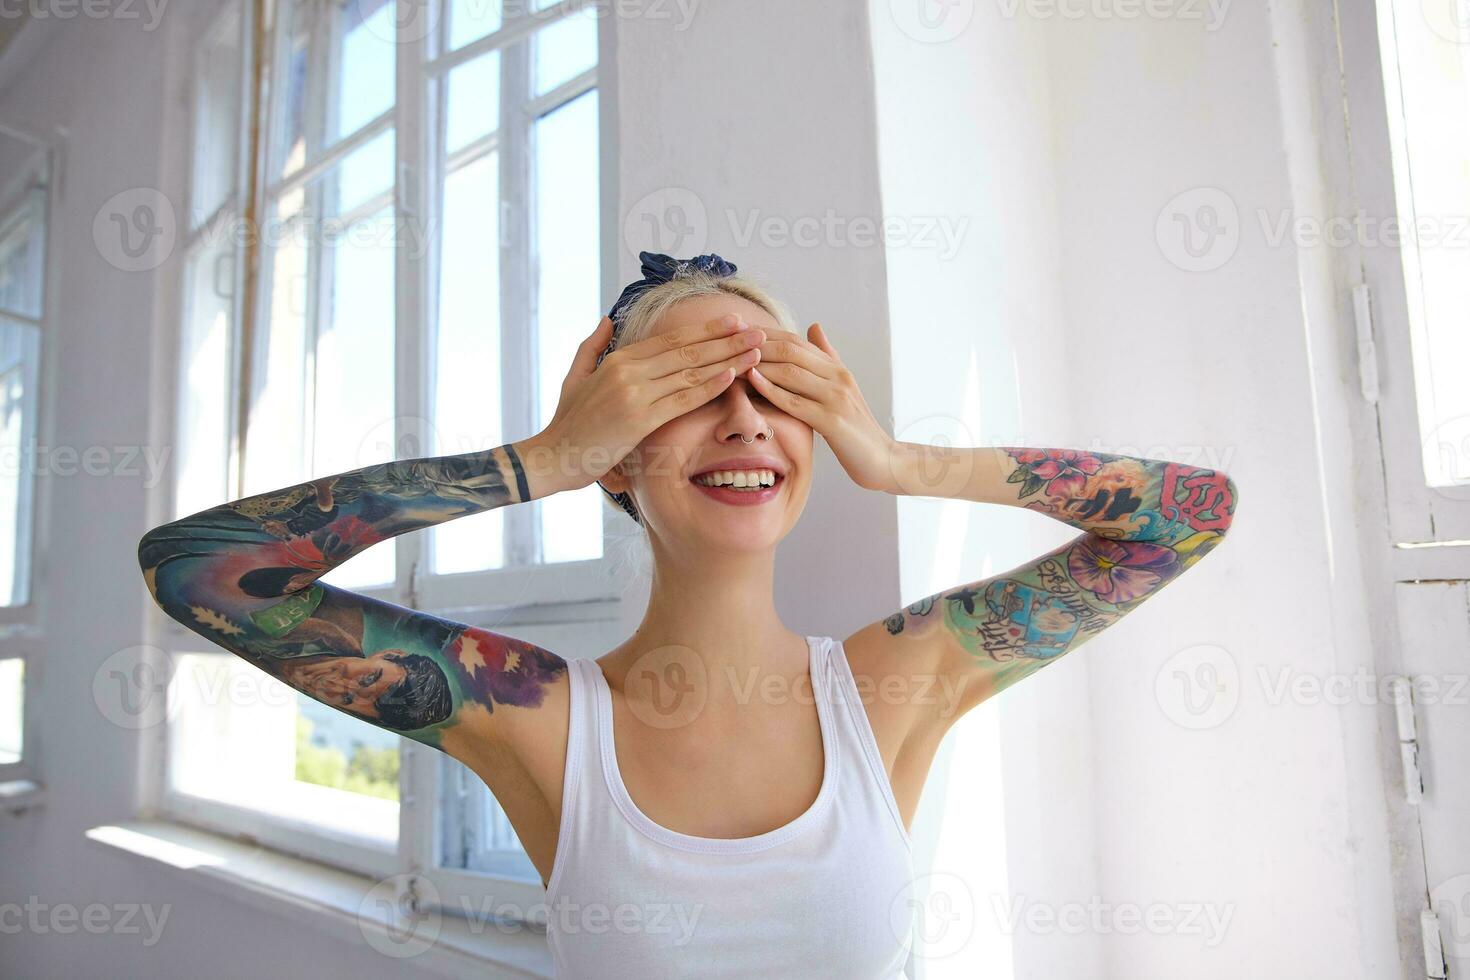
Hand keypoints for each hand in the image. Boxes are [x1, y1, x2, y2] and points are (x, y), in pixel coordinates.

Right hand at [530, 313, 765, 491]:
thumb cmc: (567, 422)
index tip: (733, 322)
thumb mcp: (576, 376)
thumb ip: (593, 346)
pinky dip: (709, 387)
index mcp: (618, 359)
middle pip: (687, 350)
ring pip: (690, 372)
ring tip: (755, 351)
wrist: (553, 457)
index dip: (705, 330)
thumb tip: (608, 319)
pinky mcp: (638, 420)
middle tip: (757, 331)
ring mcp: (634, 393)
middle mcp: (628, 370)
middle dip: (726, 339)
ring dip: (727, 360)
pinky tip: (732, 376)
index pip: (671, 339)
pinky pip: (681, 399)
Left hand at [745, 323, 898, 492]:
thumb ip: (827, 359)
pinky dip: (771, 390)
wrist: (883, 459)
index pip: (796, 342)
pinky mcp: (833, 421)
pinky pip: (795, 401)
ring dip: (759, 364)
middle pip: (791, 350)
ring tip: (732, 360)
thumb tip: (814, 326)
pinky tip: (752, 381)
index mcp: (837, 369)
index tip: (737, 330)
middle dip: (756, 344)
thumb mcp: (842, 389)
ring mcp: (836, 397)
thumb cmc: (857, 429)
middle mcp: (838, 377)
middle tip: (727, 341)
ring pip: (790, 372)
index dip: (765, 334)